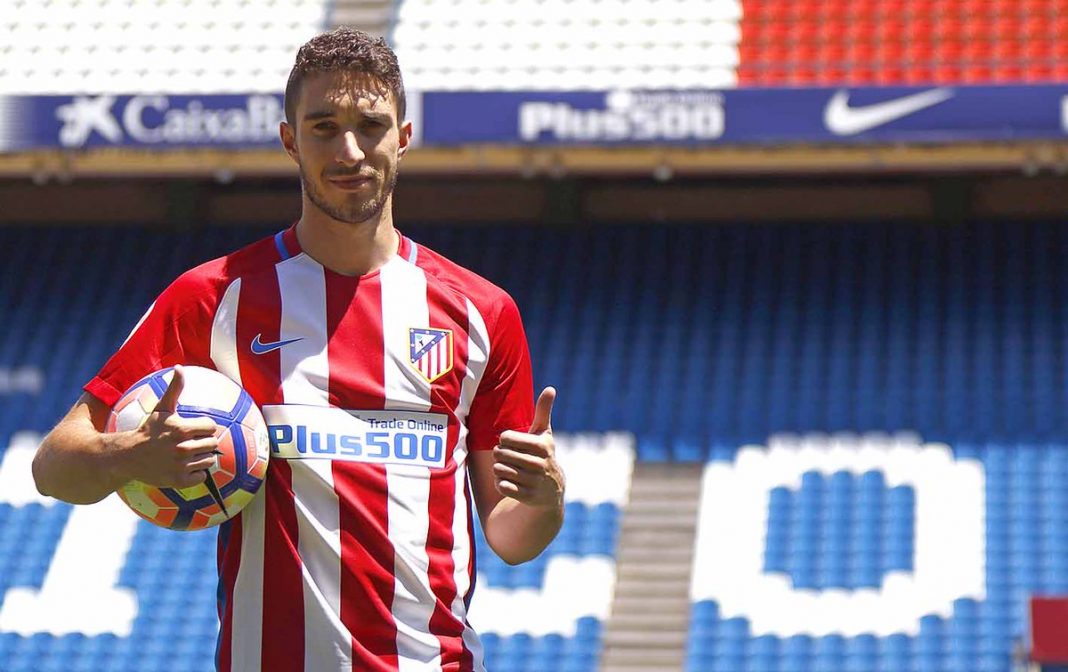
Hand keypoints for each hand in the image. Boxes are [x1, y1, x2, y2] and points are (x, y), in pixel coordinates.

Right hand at [128, 365, 218, 488]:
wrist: (129, 456)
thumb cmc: (149, 430)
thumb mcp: (161, 408)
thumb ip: (174, 388)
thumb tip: (180, 367)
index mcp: (182, 429)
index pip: (212, 427)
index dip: (204, 427)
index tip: (193, 429)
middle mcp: (182, 448)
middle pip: (213, 444)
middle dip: (204, 442)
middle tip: (190, 443)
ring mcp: (181, 465)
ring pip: (209, 460)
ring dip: (202, 457)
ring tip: (187, 454)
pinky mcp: (179, 481)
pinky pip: (202, 476)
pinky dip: (196, 473)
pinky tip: (184, 467)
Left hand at [492, 387, 564, 508]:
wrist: (552, 490)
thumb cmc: (543, 455)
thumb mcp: (545, 434)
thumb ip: (544, 411)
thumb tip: (551, 388)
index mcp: (542, 446)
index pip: (505, 438)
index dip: (505, 441)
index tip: (514, 444)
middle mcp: (540, 464)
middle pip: (500, 454)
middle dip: (501, 456)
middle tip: (510, 458)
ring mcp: (534, 482)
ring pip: (499, 470)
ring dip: (500, 470)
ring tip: (511, 470)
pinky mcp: (527, 497)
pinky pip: (501, 486)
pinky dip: (500, 484)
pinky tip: (511, 483)